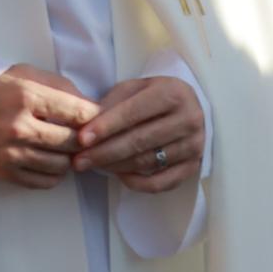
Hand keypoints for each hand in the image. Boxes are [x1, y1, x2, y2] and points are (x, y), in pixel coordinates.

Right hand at [0, 65, 100, 189]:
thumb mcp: (29, 75)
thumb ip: (63, 89)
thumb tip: (94, 109)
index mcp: (27, 97)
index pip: (79, 113)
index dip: (95, 117)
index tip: (97, 118)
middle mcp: (18, 126)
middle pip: (73, 142)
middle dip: (84, 139)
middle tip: (84, 136)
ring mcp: (9, 152)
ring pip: (61, 165)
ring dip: (69, 158)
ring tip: (65, 148)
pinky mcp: (2, 171)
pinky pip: (43, 182)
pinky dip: (53, 174)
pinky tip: (50, 160)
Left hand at [73, 76, 205, 193]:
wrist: (191, 108)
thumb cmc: (155, 97)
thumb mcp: (136, 88)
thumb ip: (113, 103)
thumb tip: (86, 126)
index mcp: (173, 93)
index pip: (134, 113)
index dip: (106, 127)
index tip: (81, 139)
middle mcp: (188, 119)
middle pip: (139, 141)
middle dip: (104, 152)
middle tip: (78, 161)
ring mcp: (194, 145)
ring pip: (146, 162)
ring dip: (114, 167)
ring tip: (92, 166)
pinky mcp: (193, 166)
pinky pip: (161, 183)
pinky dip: (137, 183)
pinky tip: (119, 175)